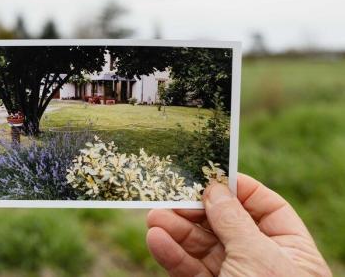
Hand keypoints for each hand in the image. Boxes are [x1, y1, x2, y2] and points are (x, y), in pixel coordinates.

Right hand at [146, 174, 330, 276]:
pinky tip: (156, 240)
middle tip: (168, 194)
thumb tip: (215, 188)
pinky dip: (171, 255)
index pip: (264, 208)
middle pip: (225, 225)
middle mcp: (261, 262)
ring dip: (176, 231)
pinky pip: (188, 271)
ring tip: (153, 216)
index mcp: (290, 250)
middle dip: (195, 210)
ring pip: (201, 248)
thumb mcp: (259, 257)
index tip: (208, 174)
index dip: (237, 189)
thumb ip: (234, 221)